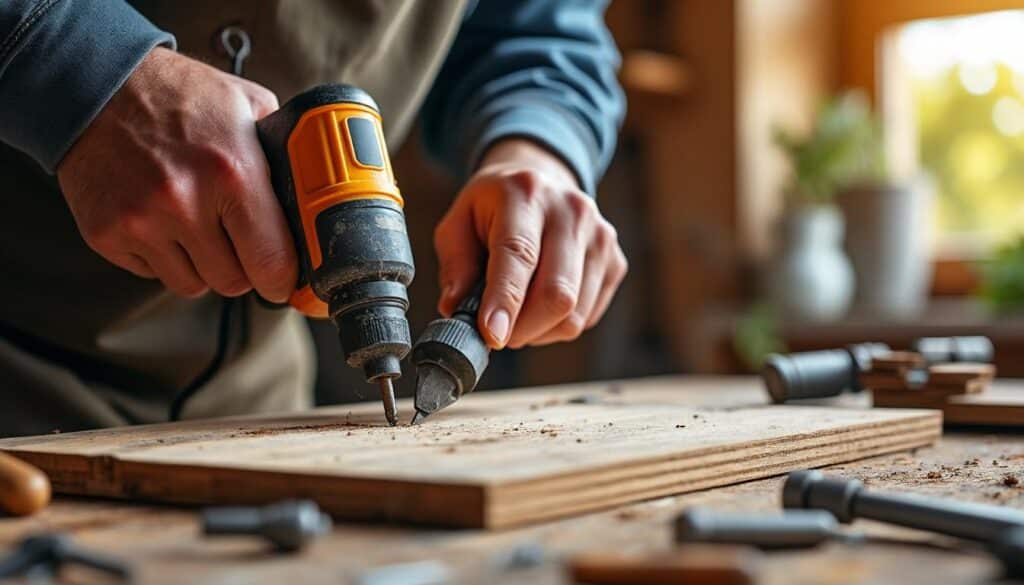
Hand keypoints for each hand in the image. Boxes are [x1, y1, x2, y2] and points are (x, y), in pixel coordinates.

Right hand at [57, 47, 296, 300]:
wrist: (96, 86)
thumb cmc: (180, 97)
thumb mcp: (247, 107)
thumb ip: (282, 156)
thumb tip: (311, 204)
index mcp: (232, 173)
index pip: (271, 262)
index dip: (282, 277)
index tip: (283, 278)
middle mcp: (185, 202)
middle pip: (233, 282)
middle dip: (242, 267)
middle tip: (237, 241)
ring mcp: (142, 222)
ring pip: (192, 285)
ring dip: (202, 265)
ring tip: (196, 224)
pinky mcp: (107, 235)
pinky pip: (153, 275)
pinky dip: (163, 258)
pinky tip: (160, 219)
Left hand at [435, 139, 627, 349]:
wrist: (542, 181)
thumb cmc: (493, 209)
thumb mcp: (458, 223)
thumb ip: (455, 266)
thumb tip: (455, 310)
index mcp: (526, 193)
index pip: (519, 254)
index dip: (505, 300)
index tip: (492, 336)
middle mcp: (572, 211)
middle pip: (557, 293)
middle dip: (522, 329)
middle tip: (497, 333)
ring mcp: (601, 237)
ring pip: (574, 314)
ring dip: (539, 332)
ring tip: (517, 314)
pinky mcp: (616, 262)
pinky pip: (588, 317)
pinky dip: (558, 326)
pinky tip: (541, 305)